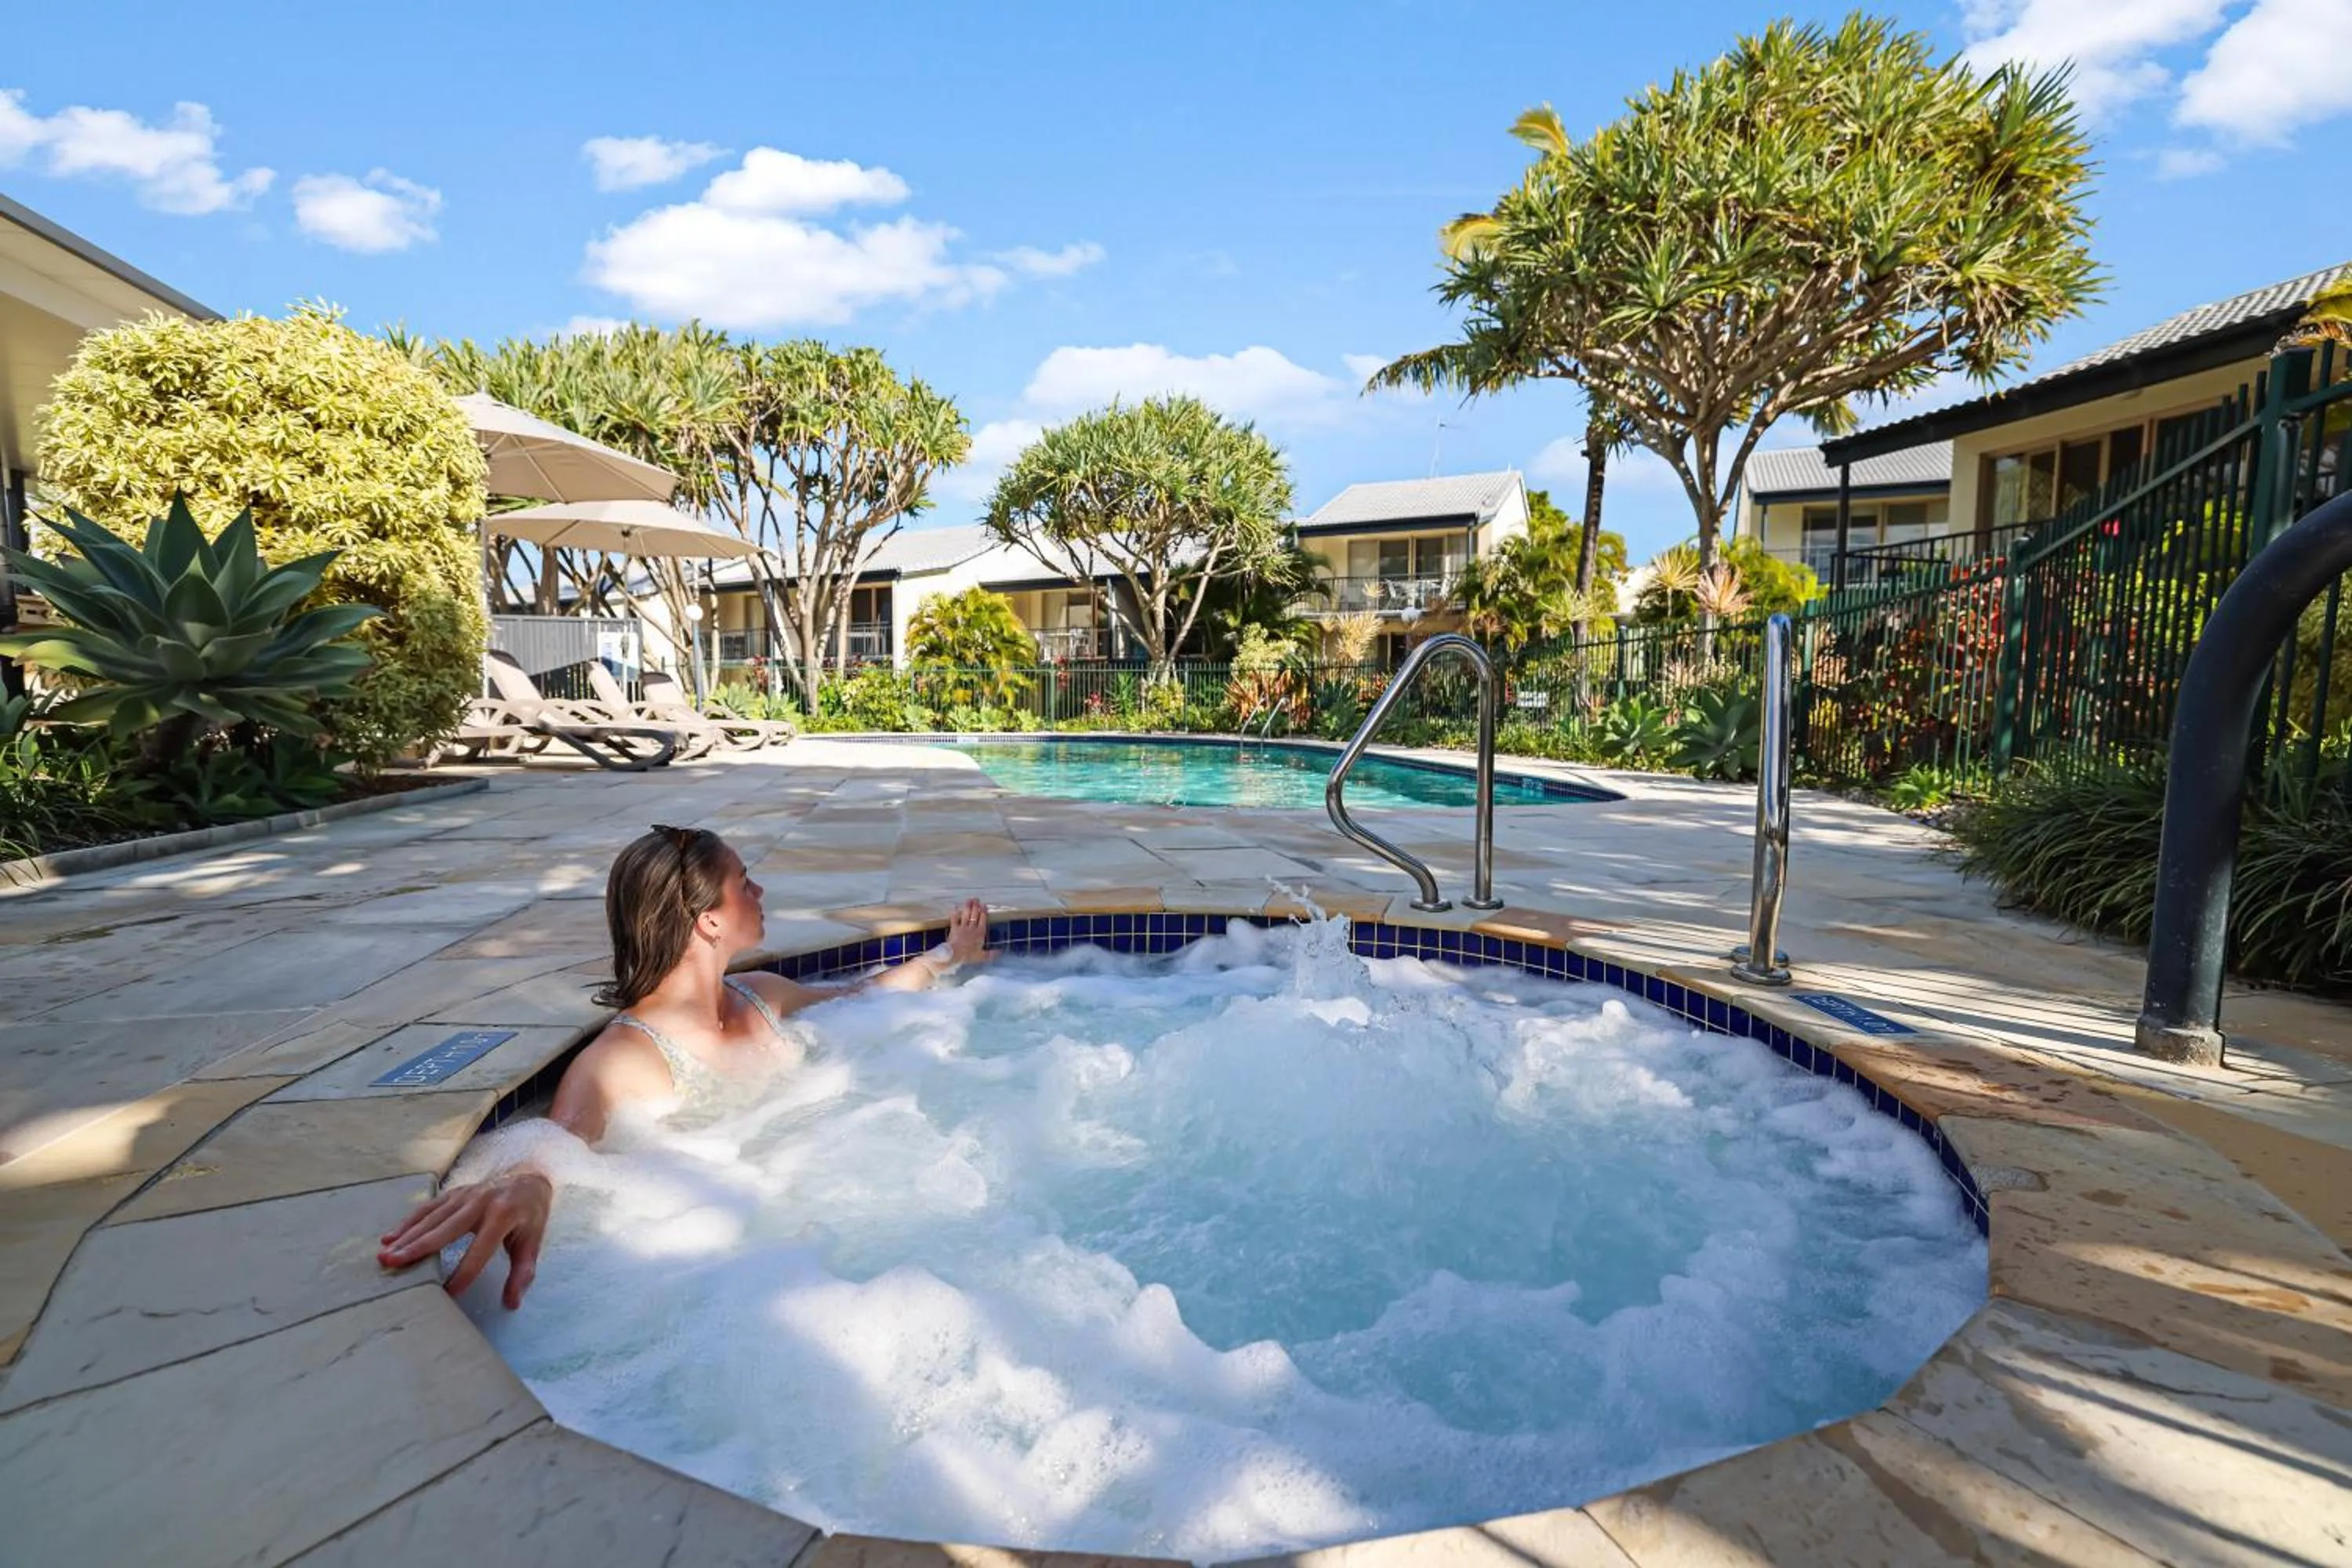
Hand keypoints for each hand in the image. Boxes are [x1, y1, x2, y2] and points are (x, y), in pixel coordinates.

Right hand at [378, 1170, 553, 1310]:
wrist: (529, 1178)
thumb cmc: (530, 1216)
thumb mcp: (533, 1242)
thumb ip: (523, 1272)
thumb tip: (511, 1303)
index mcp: (502, 1216)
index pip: (480, 1250)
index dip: (464, 1273)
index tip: (447, 1293)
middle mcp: (480, 1203)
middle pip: (445, 1229)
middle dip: (418, 1248)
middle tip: (393, 1264)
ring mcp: (464, 1195)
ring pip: (431, 1218)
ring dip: (406, 1237)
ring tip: (385, 1255)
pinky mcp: (454, 1193)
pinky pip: (428, 1207)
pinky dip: (407, 1222)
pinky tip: (389, 1237)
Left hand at [945, 898, 992, 966]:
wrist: (955, 954)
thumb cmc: (969, 956)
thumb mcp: (982, 957)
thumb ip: (992, 954)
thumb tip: (1001, 952)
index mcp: (980, 933)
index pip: (983, 920)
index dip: (984, 912)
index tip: (984, 905)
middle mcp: (972, 928)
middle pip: (975, 915)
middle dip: (976, 906)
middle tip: (976, 898)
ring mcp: (963, 927)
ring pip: (966, 914)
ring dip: (968, 906)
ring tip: (969, 900)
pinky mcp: (954, 928)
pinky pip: (954, 919)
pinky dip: (954, 913)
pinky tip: (955, 907)